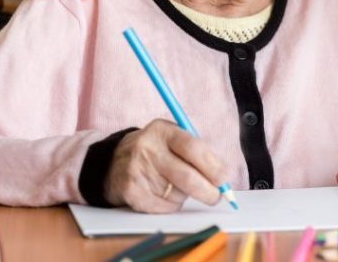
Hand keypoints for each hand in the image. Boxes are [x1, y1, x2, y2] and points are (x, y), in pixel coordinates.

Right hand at [105, 119, 226, 213]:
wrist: (113, 162)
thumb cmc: (155, 151)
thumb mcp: (171, 139)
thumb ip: (196, 152)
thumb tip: (223, 178)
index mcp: (162, 130)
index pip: (193, 147)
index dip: (212, 165)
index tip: (224, 178)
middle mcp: (147, 148)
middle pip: (186, 176)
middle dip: (208, 191)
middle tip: (217, 196)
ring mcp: (137, 170)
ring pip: (177, 194)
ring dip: (185, 196)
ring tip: (175, 185)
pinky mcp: (131, 191)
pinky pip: (164, 207)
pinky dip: (171, 205)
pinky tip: (162, 193)